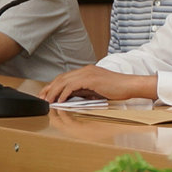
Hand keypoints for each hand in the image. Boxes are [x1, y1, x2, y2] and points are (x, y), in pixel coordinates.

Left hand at [38, 66, 156, 102]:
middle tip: (42, 98)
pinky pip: (72, 85)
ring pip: (64, 81)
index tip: (46, 95)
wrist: (130, 86)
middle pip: (61, 78)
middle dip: (49, 88)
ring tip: (49, 101)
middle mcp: (86, 70)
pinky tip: (61, 100)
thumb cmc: (117, 89)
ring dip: (54, 92)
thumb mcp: (97, 90)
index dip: (53, 86)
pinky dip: (64, 93)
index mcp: (87, 72)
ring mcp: (88, 73)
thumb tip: (70, 97)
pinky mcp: (91, 78)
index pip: (65, 77)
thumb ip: (84, 91)